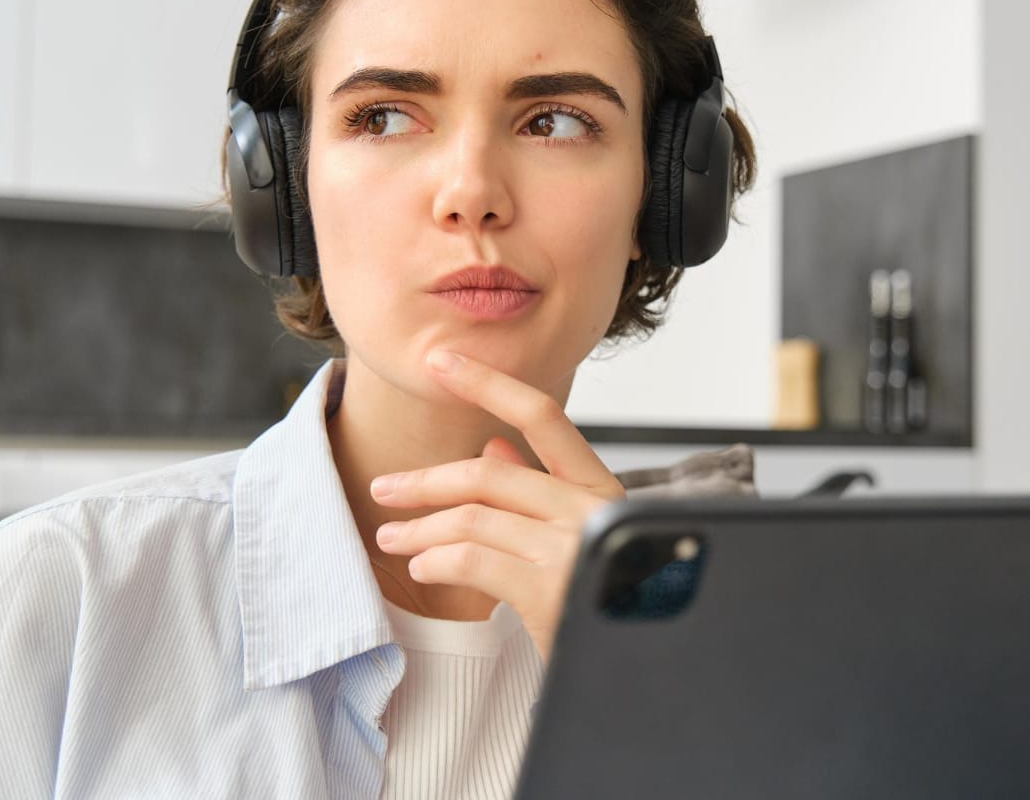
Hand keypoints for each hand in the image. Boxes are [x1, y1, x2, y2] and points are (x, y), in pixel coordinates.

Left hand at [369, 349, 625, 664]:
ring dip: (419, 527)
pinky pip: (472, 559)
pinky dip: (437, 560)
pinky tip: (424, 567)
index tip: (442, 362)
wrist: (644, 668)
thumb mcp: (581, 540)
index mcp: (600, 490)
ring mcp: (572, 546)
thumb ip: (540, 493)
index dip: (488, 382)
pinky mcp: (549, 588)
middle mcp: (591, 508)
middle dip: (425, 480)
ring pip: (472, 516)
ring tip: (392, 538)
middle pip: (490, 470)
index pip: (544, 416)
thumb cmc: (613, 603)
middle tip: (385, 489)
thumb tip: (496, 444)